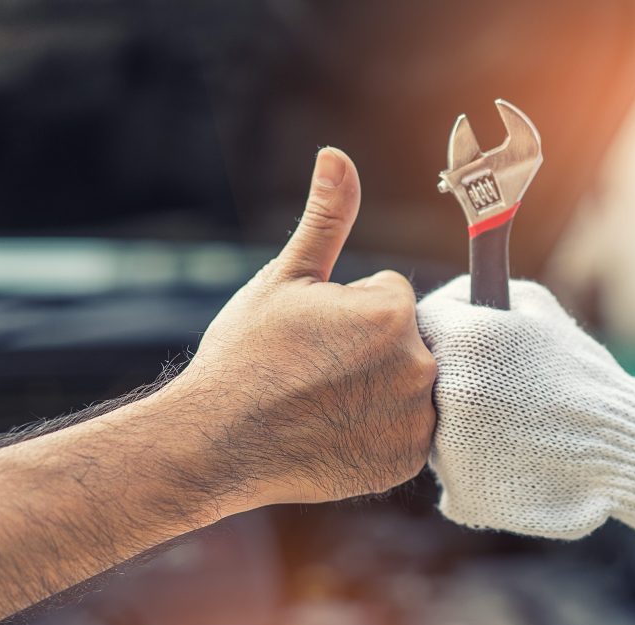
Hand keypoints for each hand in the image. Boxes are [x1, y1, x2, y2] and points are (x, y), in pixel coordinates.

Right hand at [166, 148, 435, 513]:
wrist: (216, 443)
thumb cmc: (245, 356)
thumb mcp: (285, 278)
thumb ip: (326, 218)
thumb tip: (337, 154)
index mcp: (392, 314)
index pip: (392, 295)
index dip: (348, 311)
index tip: (312, 337)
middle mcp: (419, 368)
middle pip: (406, 339)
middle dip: (370, 347)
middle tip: (316, 371)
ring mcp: (415, 421)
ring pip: (409, 382)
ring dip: (380, 386)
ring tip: (325, 400)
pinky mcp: (406, 460)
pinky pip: (407, 429)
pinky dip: (381, 428)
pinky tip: (338, 429)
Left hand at [417, 276, 634, 545]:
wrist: (625, 450)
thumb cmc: (583, 373)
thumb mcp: (538, 308)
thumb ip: (483, 292)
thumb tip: (448, 295)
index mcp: (465, 340)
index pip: (422, 322)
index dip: (444, 327)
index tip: (463, 335)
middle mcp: (448, 392)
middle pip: (418, 379)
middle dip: (450, 377)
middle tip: (495, 386)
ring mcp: (449, 448)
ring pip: (429, 428)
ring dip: (457, 423)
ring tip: (510, 424)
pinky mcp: (460, 491)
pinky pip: (450, 470)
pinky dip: (473, 465)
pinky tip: (511, 457)